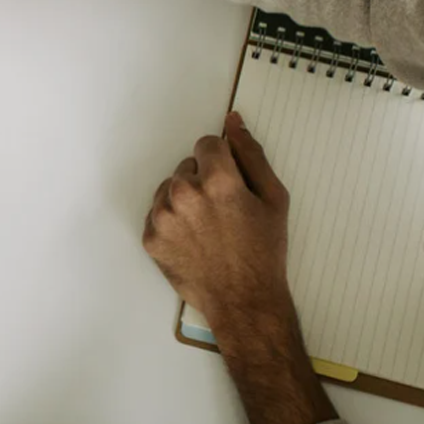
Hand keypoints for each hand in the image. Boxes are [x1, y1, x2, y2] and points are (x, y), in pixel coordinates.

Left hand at [142, 113, 292, 325]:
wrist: (244, 301)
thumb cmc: (264, 251)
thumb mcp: (273, 198)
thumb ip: (252, 154)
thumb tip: (234, 123)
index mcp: (217, 180)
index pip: (207, 144)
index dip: (222, 162)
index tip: (230, 184)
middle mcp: (184, 194)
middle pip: (187, 166)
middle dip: (203, 181)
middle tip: (223, 212)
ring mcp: (163, 217)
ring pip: (169, 188)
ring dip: (185, 200)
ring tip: (208, 227)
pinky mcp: (150, 238)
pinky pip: (157, 214)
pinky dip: (172, 221)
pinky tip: (193, 239)